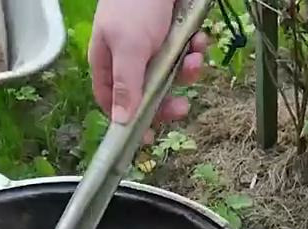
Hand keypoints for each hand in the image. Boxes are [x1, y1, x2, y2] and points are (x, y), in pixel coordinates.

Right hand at [89, 0, 209, 129]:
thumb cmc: (135, 3)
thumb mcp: (130, 48)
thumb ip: (128, 85)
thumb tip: (120, 122)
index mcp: (108, 62)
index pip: (114, 102)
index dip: (129, 121)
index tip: (149, 137)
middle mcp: (129, 57)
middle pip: (148, 94)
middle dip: (167, 100)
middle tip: (183, 106)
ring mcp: (153, 45)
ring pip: (172, 74)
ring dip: (187, 70)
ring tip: (194, 57)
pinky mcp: (173, 33)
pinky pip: (186, 52)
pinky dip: (194, 48)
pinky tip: (198, 39)